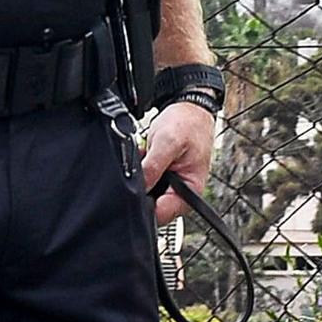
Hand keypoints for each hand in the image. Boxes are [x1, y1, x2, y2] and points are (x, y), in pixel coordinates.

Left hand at [140, 100, 214, 227]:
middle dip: (140, 190)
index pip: (163, 214)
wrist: (189, 108)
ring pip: (147, 194)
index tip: (132, 192)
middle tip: (139, 169)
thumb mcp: (167, 143)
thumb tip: (139, 189)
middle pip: (153, 206)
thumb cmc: (187, 123)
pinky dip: (140, 172)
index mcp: (190, 190)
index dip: (144, 206)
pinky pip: (145, 182)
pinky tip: (143, 156)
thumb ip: (153, 168)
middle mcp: (180, 192)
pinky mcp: (162, 177)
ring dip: (139, 180)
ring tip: (144, 158)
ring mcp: (170, 185)